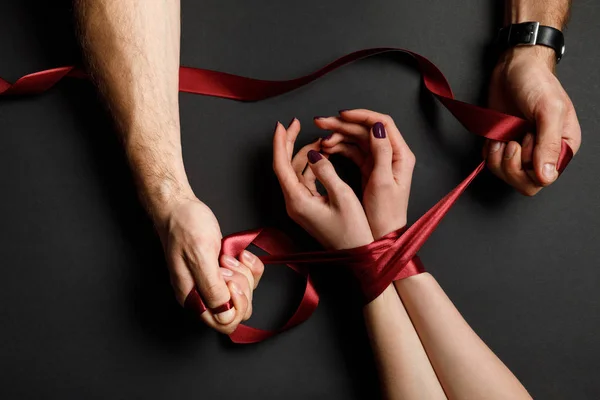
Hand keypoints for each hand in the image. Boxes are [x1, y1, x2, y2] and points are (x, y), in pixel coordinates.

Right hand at [155, 196, 263, 333]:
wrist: (180, 208)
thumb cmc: (185, 227)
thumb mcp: (200, 255)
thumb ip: (212, 287)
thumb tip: (224, 313)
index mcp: (193, 298)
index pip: (224, 323)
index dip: (235, 305)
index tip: (229, 279)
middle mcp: (204, 296)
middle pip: (238, 310)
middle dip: (240, 286)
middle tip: (226, 263)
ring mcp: (215, 284)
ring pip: (245, 294)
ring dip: (244, 273)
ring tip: (226, 256)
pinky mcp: (225, 272)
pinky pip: (249, 278)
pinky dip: (249, 265)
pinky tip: (239, 254)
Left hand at [272, 119, 373, 249]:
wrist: (357, 254)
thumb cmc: (353, 230)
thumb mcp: (342, 196)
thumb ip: (326, 171)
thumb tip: (313, 154)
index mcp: (297, 201)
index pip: (281, 166)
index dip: (280, 143)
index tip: (282, 125)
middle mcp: (294, 203)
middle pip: (284, 166)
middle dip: (288, 143)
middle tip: (295, 123)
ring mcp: (300, 205)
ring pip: (295, 172)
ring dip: (304, 153)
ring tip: (320, 139)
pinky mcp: (308, 207)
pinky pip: (304, 180)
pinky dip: (311, 165)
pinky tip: (322, 156)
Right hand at [316, 110, 415, 238]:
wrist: (383, 236)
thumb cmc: (385, 215)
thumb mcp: (382, 182)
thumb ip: (381, 152)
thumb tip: (376, 126)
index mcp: (400, 155)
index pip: (383, 123)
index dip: (361, 116)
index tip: (341, 115)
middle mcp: (392, 154)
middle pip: (366, 129)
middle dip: (343, 124)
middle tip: (320, 122)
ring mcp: (379, 161)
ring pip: (357, 139)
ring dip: (339, 136)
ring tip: (320, 139)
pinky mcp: (369, 169)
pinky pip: (353, 152)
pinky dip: (339, 148)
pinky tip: (326, 149)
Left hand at [487, 46, 580, 195]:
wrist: (514, 66)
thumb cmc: (536, 82)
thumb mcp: (549, 110)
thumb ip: (549, 144)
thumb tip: (547, 176)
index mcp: (563, 146)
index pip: (545, 179)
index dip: (529, 167)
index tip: (525, 141)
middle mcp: (543, 152)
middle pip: (525, 183)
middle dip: (511, 167)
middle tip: (510, 142)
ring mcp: (521, 149)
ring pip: (506, 175)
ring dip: (498, 159)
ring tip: (502, 136)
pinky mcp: (503, 144)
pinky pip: (492, 163)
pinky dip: (489, 152)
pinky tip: (495, 135)